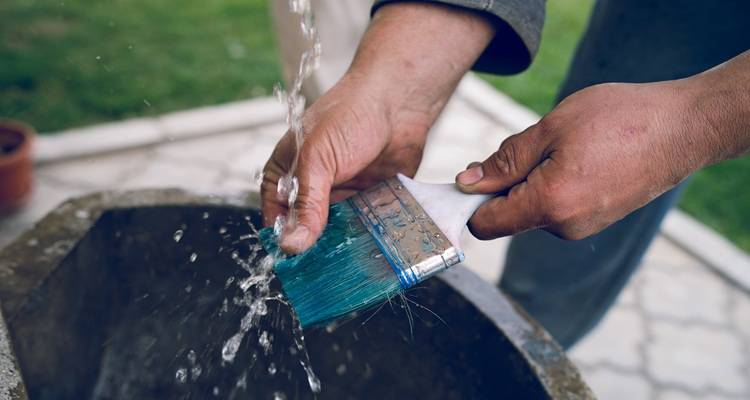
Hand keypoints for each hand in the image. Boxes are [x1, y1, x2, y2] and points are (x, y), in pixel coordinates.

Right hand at [261, 72, 430, 251]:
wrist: (398, 100)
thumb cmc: (349, 114)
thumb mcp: (318, 158)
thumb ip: (308, 202)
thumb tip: (292, 244)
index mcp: (287, 175)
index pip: (276, 218)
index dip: (285, 241)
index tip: (296, 267)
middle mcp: (313, 190)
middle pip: (308, 233)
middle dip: (317, 251)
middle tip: (327, 274)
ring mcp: (342, 197)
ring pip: (338, 236)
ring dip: (345, 249)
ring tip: (353, 269)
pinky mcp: (370, 202)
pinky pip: (366, 229)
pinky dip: (369, 240)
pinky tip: (375, 253)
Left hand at [456, 80, 706, 239]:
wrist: (683, 127)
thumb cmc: (619, 119)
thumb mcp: (551, 128)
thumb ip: (505, 161)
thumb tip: (468, 182)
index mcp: (549, 204)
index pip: (486, 224)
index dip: (469, 202)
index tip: (468, 176)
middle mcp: (564, 227)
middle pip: (509, 215)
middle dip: (506, 183)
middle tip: (534, 144)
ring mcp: (583, 227)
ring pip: (533, 208)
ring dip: (533, 180)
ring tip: (567, 147)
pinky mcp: (596, 221)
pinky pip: (557, 208)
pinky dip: (554, 185)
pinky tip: (580, 158)